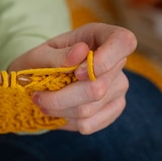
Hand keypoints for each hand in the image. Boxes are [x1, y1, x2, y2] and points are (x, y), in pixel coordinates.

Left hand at [8, 22, 136, 134]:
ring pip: (90, 109)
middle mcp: (117, 62)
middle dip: (61, 97)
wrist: (39, 81)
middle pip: (98, 87)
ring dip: (60, 110)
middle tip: (38, 96)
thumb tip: (80, 52)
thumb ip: (57, 55)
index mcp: (102, 36)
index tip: (77, 72)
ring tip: (43, 104)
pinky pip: (91, 124)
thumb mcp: (40, 54)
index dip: (103, 60)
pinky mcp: (114, 108)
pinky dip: (68, 121)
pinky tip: (59, 112)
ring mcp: (119, 86)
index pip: (123, 42)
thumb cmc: (41, 63)